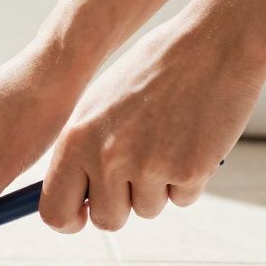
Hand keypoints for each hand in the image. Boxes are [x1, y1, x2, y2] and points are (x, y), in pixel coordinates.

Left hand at [40, 20, 265, 232]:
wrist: (211, 45)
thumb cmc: (153, 72)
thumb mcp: (99, 104)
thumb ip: (82, 151)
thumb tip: (73, 196)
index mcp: (75, 140)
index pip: (54, 211)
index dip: (70, 220)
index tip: (83, 215)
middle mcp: (107, 158)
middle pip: (107, 220)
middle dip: (122, 204)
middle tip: (138, 172)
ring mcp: (149, 167)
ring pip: (147, 210)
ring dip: (159, 188)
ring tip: (168, 141)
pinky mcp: (189, 171)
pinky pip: (183, 199)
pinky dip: (189, 180)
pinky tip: (193, 141)